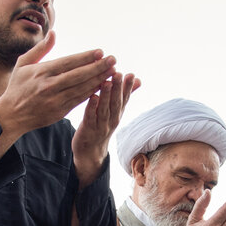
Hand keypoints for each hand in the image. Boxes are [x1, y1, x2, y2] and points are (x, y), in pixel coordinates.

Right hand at [0, 31, 116, 136]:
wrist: (11, 116)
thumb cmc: (17, 87)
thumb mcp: (23, 64)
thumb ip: (41, 49)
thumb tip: (54, 33)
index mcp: (42, 72)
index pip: (68, 62)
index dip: (86, 57)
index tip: (100, 52)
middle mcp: (49, 86)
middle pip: (79, 75)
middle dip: (98, 67)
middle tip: (113, 60)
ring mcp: (55, 100)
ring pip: (82, 88)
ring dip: (99, 80)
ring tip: (113, 72)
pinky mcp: (60, 111)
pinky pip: (80, 100)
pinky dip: (92, 93)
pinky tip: (103, 86)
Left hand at [72, 70, 138, 186]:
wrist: (90, 152)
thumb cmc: (102, 126)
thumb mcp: (115, 111)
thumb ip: (124, 95)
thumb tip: (138, 79)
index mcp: (118, 114)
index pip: (124, 99)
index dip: (128, 87)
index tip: (131, 75)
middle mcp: (111, 120)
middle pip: (116, 103)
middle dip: (118, 88)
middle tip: (119, 74)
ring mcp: (100, 126)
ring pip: (104, 109)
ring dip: (106, 96)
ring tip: (107, 82)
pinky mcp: (88, 130)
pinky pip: (90, 117)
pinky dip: (92, 107)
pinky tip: (92, 97)